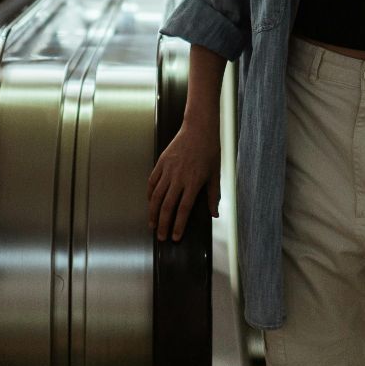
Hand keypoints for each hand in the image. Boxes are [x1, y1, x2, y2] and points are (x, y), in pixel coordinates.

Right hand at [148, 117, 220, 241]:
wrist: (199, 128)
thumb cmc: (209, 151)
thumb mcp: (215, 174)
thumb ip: (213, 195)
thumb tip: (214, 214)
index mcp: (194, 182)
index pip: (183, 209)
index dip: (178, 225)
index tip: (175, 237)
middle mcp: (179, 178)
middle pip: (167, 206)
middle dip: (163, 224)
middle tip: (161, 237)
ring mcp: (168, 170)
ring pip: (156, 196)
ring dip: (153, 212)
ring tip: (152, 224)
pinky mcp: (161, 162)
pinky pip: (152, 182)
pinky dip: (149, 194)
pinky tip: (150, 203)